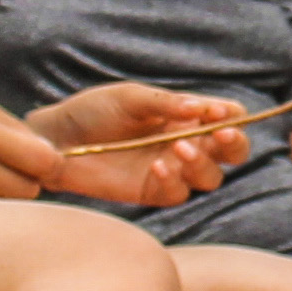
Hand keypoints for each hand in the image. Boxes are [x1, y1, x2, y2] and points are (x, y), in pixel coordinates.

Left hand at [25, 81, 257, 212]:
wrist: (57, 140)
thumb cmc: (94, 110)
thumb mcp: (130, 97)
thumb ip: (166, 103)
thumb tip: (202, 108)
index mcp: (187, 116)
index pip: (228, 116)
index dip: (232, 116)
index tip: (219, 113)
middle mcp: (186, 142)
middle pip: (232, 152)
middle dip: (234, 144)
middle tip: (222, 135)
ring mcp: (172, 170)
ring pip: (210, 177)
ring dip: (203, 162)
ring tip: (180, 148)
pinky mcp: (153, 192)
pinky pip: (178, 193)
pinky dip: (174, 180)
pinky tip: (157, 166)